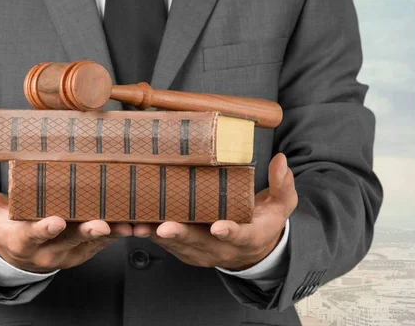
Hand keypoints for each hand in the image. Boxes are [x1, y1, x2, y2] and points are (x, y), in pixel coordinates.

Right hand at [0, 168, 131, 272]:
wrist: (19, 253)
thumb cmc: (4, 225)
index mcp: (22, 238)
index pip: (31, 235)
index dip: (43, 229)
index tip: (54, 221)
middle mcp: (48, 249)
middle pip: (68, 239)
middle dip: (85, 231)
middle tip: (100, 223)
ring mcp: (69, 250)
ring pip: (92, 242)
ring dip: (111, 234)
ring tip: (128, 225)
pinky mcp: (86, 249)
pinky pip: (105, 242)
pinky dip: (121, 233)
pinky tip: (136, 223)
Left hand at [132, 153, 296, 269]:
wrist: (253, 251)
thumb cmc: (264, 222)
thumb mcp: (281, 205)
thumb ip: (282, 185)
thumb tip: (281, 161)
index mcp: (247, 237)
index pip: (239, 236)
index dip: (228, 232)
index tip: (219, 226)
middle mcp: (222, 249)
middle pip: (199, 242)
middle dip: (180, 234)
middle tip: (164, 226)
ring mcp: (201, 253)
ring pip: (176, 245)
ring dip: (156, 236)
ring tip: (137, 224)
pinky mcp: (185, 252)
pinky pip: (165, 244)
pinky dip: (149, 234)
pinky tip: (131, 223)